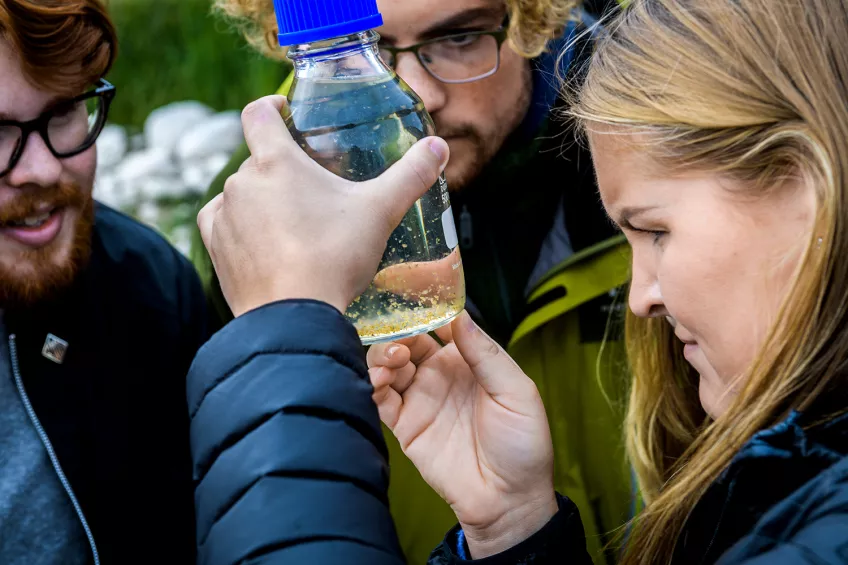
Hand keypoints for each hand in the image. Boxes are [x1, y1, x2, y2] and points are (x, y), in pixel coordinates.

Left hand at [197, 95, 449, 316]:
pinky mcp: (216, 250)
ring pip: (241, 194)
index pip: (257, 114)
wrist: (293, 317)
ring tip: (290, 220)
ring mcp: (224, 217)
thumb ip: (410, 176)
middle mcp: (241, 183)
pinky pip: (223, 225)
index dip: (270, 106)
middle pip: (258, 160)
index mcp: (275, 162)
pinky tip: (261, 240)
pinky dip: (240, 226)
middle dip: (281, 168)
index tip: (284, 110)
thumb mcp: (380, 211)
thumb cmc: (334, 257)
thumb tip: (437, 147)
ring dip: (261, 199)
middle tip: (311, 187)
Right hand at [367, 312, 556, 557]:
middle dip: (398, 332)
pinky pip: (380, 399)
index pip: (440, 324)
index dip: (426, 309)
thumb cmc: (523, 445)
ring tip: (392, 361)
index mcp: (468, 360)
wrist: (508, 500)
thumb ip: (486, 354)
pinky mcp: (404, 426)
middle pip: (407, 340)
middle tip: (400, 339)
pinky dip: (371, 385)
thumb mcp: (516, 392)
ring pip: (388, 364)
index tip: (413, 295)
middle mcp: (439, 375)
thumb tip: (460, 317)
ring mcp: (420, 399)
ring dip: (382, 355)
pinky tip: (377, 380)